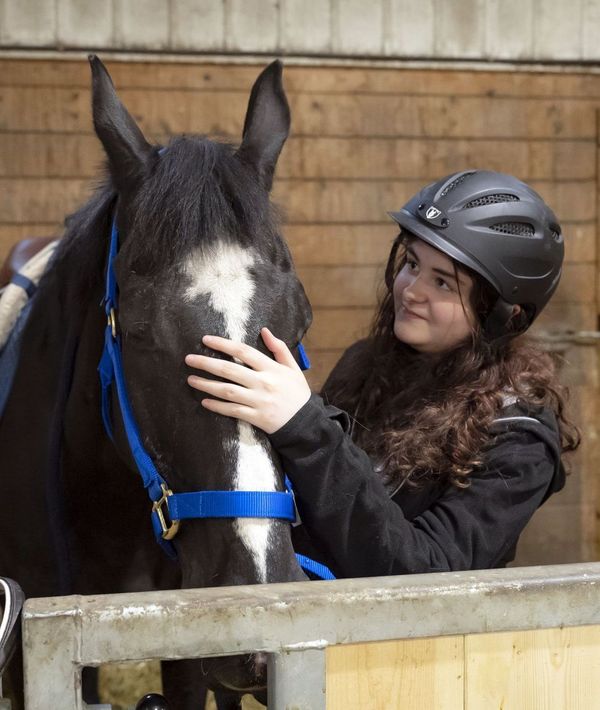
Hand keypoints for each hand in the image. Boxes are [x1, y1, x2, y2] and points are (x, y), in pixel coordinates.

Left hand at [185, 328, 310, 434]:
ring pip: (227, 391)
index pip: (243, 352)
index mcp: (271, 368)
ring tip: (190, 379)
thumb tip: (264, 330)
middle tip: (189, 359)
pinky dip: (217, 406)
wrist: (306, 422)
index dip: (223, 344)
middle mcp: (263, 383)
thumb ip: (279, 348)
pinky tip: (204, 402)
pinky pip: (232, 411)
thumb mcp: (293, 367)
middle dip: (206, 363)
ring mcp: (258, 401)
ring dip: (206, 385)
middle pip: (229, 370)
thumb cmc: (297, 393)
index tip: (206, 339)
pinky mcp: (256, 417)